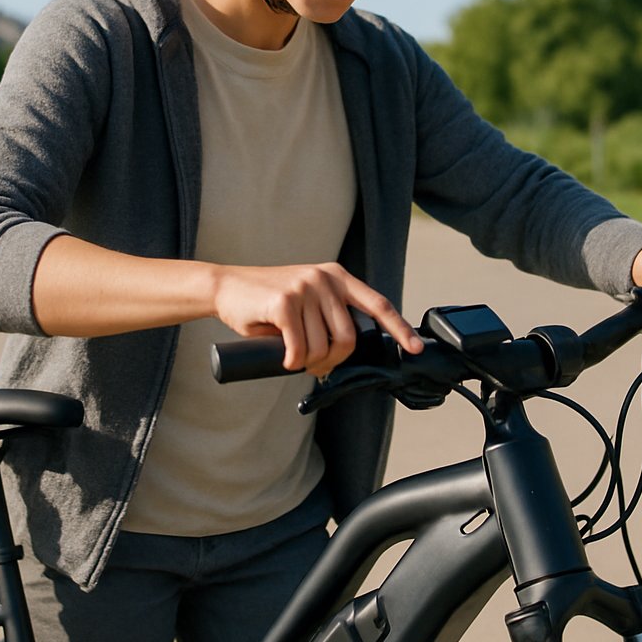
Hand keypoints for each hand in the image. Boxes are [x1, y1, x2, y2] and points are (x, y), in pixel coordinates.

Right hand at [211, 262, 424, 376]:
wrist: (226, 287)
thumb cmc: (266, 303)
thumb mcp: (306, 301)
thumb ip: (328, 314)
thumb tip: (345, 352)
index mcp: (337, 277)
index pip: (377, 304)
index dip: (398, 328)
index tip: (415, 347)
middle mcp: (325, 278)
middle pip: (347, 338)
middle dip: (332, 360)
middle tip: (313, 364)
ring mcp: (305, 287)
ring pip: (322, 346)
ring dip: (308, 363)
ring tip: (293, 357)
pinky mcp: (284, 301)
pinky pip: (299, 347)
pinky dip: (292, 361)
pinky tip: (283, 357)